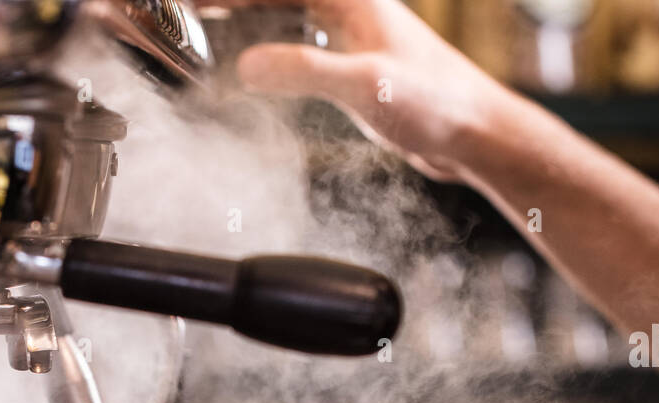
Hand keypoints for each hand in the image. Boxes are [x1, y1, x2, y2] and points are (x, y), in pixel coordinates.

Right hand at [211, 0, 510, 181]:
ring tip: (201, 28)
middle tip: (182, 11)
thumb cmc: (439, 103)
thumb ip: (303, 71)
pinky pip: (297, 44)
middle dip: (228, 3)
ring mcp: (350, 32)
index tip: (186, 3)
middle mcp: (348, 5)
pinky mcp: (353, 62)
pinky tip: (249, 68)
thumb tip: (245, 67)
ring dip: (243, 21)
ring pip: (283, 15)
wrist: (475, 133)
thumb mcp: (366, 86)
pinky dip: (268, 51)